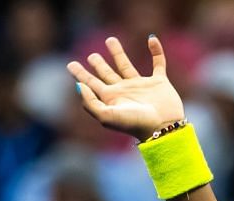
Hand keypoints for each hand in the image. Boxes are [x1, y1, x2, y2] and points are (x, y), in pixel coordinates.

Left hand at [67, 36, 184, 142]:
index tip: (70, 64)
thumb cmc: (134, 124)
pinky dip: (156, 51)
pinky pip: (158, 62)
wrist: (162, 128)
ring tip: (110, 40)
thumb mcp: (107, 116)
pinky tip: (151, 39)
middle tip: (91, 55)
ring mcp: (141, 86)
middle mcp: (124, 91)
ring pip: (126, 66)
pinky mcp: (159, 82)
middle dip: (98, 65)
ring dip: (118, 53)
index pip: (91, 84)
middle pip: (107, 74)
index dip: (80, 75)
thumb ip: (91, 102)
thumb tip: (79, 86)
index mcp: (111, 99)